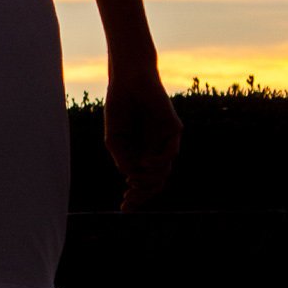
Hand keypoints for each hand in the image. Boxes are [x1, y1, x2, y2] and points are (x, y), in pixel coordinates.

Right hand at [104, 69, 180, 211]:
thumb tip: (131, 177)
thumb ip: (122, 158)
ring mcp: (165, 140)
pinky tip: (144, 163)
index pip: (143, 181)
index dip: (134, 196)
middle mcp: (155, 149)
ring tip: (134, 182)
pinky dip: (158, 162)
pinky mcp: (173, 129)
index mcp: (141, 153)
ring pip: (164, 172)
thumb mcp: (114, 139)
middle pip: (155, 182)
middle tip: (128, 202)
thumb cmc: (119, 107)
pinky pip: (170, 152)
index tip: (123, 207)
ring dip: (149, 181)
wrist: (128, 80)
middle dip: (141, 195)